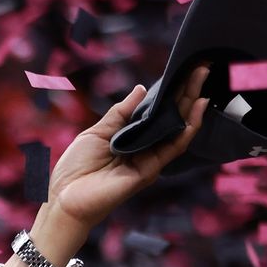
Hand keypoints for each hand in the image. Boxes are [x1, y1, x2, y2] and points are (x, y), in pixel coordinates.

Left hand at [47, 67, 210, 233]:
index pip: (156, 111)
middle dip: (188, 91)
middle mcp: (145, 148)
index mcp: (132, 138)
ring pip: (178, 129)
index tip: (184, 69)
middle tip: (202, 67)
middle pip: (172, 117)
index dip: (171, 91)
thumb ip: (121, 113)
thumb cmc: (76, 168)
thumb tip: (141, 88)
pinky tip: (197, 109)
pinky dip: (188, 128)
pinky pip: (173, 147)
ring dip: (192, 103)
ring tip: (202, 78)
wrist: (64, 198)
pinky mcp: (150, 170)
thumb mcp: (97, 132)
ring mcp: (150, 159)